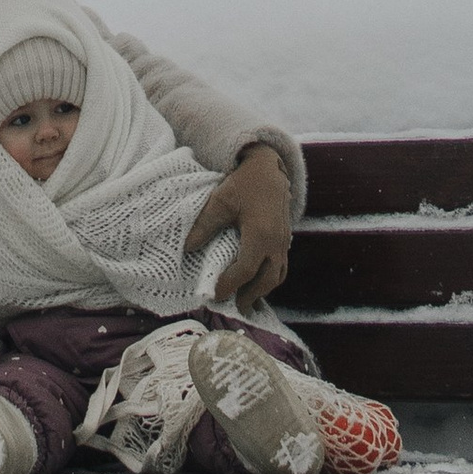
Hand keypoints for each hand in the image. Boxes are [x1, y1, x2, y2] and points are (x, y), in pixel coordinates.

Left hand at [187, 144, 292, 309]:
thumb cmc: (243, 182)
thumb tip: (186, 249)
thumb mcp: (221, 200)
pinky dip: (271, 278)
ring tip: (246, 300)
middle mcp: (276, 242)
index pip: (245, 270)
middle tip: (234, 307)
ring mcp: (284, 241)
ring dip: (263, 290)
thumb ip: (204, 225)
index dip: (230, 285)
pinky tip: (259, 280)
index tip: (215, 294)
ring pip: (278, 275)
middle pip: (267, 280)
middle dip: (250, 296)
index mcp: (260, 234)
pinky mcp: (285, 237)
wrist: (269, 166)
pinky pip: (282, 266)